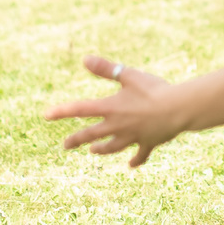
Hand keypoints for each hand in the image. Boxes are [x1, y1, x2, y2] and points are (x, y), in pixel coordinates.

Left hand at [45, 55, 175, 168]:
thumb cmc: (153, 89)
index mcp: (111, 107)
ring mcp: (132, 136)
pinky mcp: (148, 143)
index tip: (47, 115)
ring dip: (102, 150)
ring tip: (93, 151)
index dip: (62, 111)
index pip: (81, 109)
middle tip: (66, 145)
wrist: (177, 109)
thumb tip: (85, 59)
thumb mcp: (129, 76)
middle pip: (92, 134)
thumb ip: (106, 69)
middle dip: (77, 139)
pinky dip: (135, 160)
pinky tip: (132, 165)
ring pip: (112, 147)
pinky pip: (140, 154)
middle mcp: (117, 125)